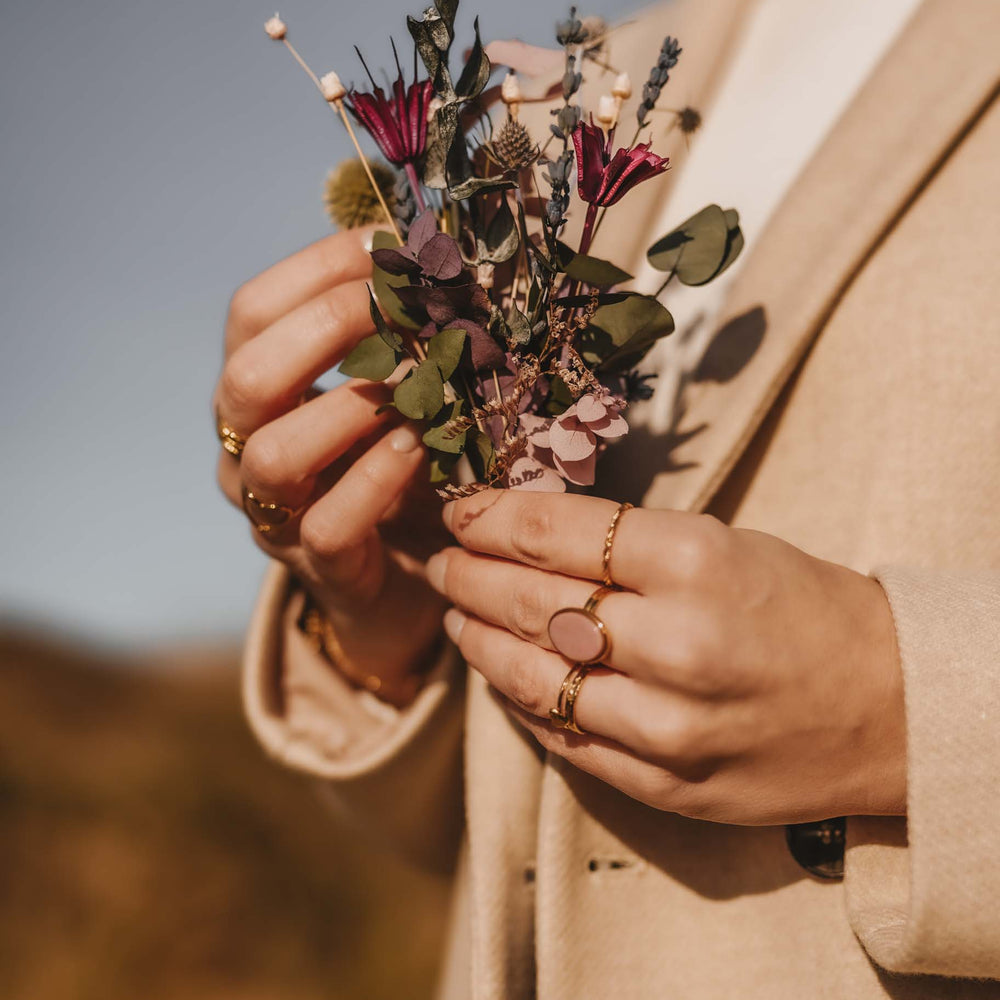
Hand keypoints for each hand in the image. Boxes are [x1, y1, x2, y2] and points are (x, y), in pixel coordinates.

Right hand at [215, 227, 446, 703]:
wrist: (407, 581)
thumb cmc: (399, 471)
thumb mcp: (392, 394)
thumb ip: (397, 338)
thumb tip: (438, 254)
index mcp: (258, 392)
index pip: (252, 313)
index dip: (315, 269)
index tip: (388, 245)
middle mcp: (249, 449)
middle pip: (245, 378)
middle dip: (326, 328)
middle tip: (400, 309)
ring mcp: (278, 515)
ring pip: (275, 457)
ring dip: (353, 407)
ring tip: (419, 384)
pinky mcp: (322, 569)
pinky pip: (329, 526)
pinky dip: (377, 480)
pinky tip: (420, 449)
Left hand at [426, 490, 905, 823]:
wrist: (886, 705)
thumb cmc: (802, 607)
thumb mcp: (723, 543)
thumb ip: (625, 544)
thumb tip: (524, 532)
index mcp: (695, 561)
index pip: (551, 530)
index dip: (488, 516)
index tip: (460, 509)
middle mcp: (674, 644)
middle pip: (529, 601)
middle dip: (468, 574)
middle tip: (443, 561)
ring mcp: (665, 726)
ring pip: (529, 676)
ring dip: (478, 640)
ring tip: (456, 614)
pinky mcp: (663, 784)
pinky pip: (561, 738)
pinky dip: (519, 701)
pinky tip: (500, 673)